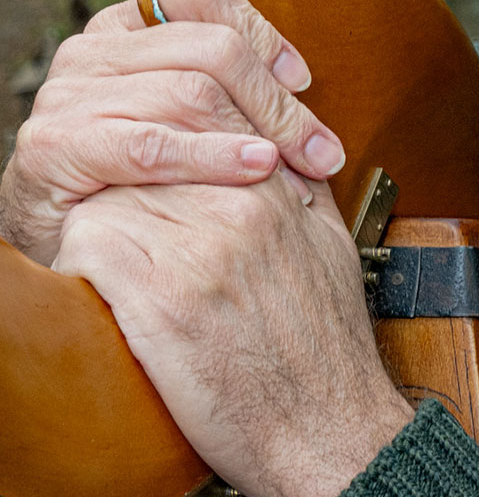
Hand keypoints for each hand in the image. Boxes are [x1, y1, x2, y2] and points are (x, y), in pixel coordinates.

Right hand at [0, 0, 344, 265]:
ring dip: (261, 131)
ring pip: (191, 92)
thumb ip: (207, 27)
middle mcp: (92, 48)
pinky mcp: (56, 145)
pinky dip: (215, 156)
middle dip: (277, 99)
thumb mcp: (177, 93)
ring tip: (306, 165)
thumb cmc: (136, 166)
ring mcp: (69, 93)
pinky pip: (153, 145)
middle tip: (323, 149)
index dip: (261, 29)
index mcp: (123, 22)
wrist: (67, 238)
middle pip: (211, 47)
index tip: (301, 78)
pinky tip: (259, 166)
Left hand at [53, 173, 413, 496]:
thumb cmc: (327, 344)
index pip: (200, 120)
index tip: (149, 173)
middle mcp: (238, 209)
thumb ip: (304, 187)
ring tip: (108, 253)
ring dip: (98, 219)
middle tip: (118, 214)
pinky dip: (80, 261)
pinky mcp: (160, 301)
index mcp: (276, 191)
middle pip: (148, 151)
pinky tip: (100, 285)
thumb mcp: (331, 242)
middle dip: (125, 178)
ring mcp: (199, 251)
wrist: (327, 427)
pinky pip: (90, 243)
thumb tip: (281, 154)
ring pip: (110, 191)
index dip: (165, 143)